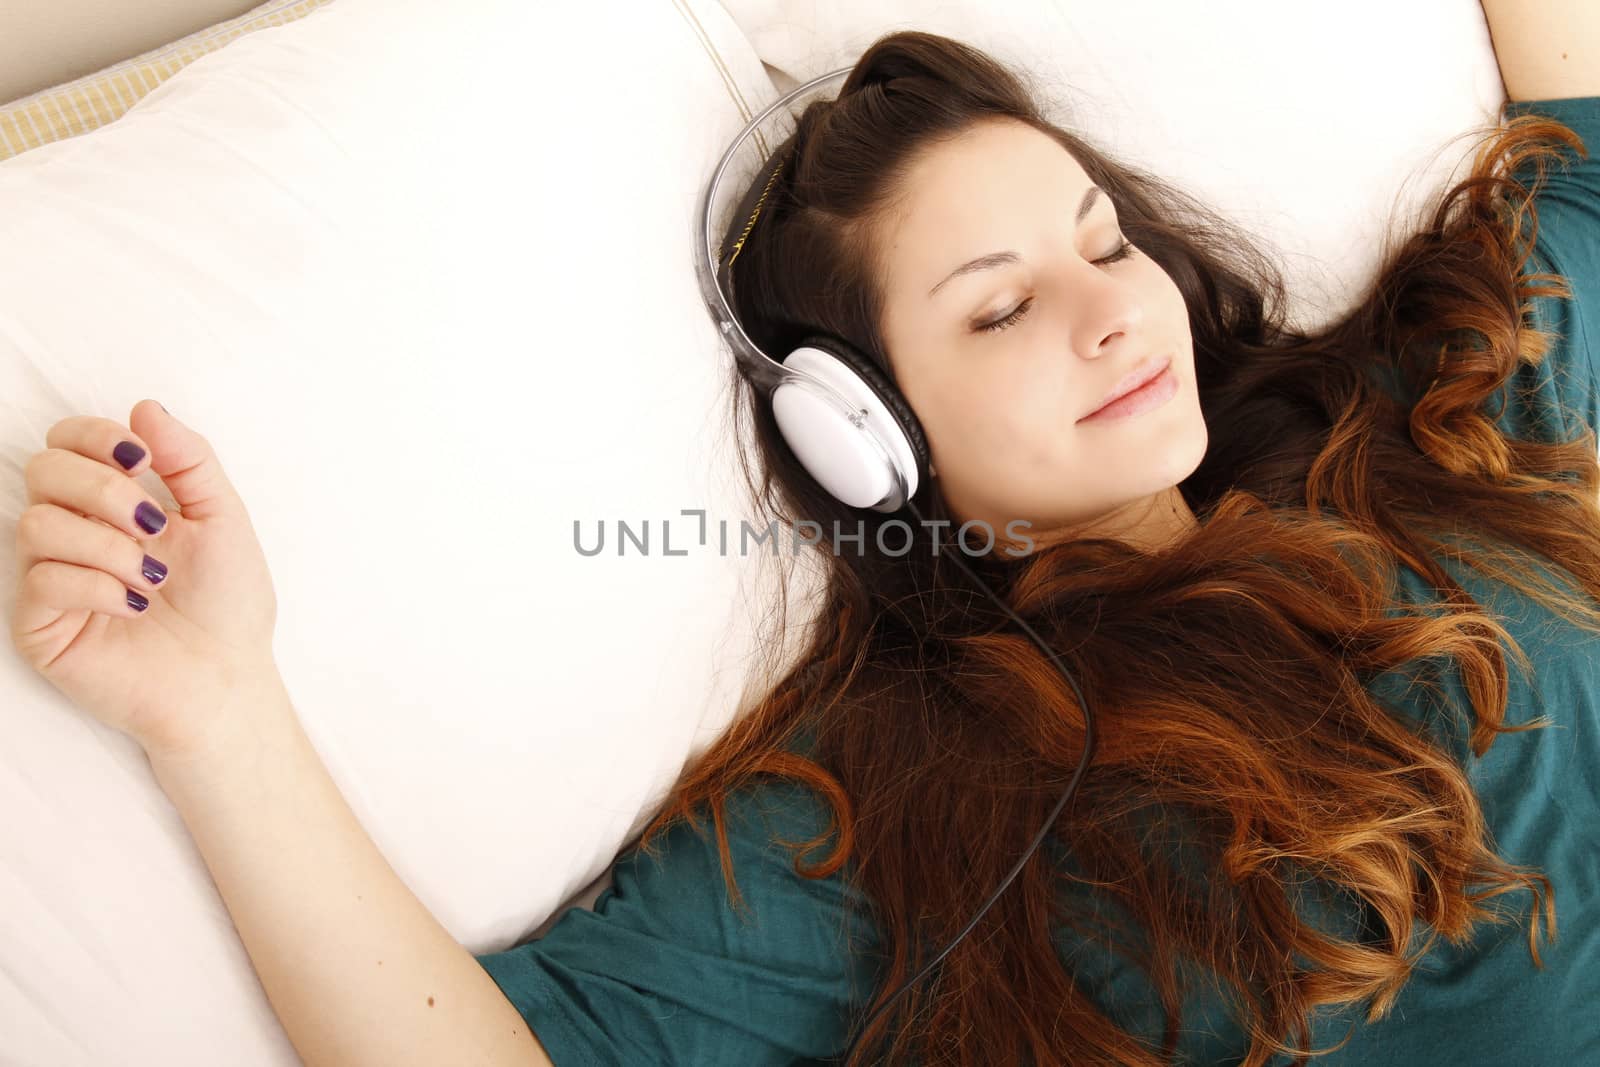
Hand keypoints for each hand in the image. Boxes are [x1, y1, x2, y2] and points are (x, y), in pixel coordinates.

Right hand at [9, 399, 280, 758]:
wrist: (227, 679)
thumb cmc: (229, 604)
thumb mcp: (223, 517)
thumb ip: (189, 460)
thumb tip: (145, 408)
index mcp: (114, 502)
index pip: (68, 442)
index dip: (95, 436)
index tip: (143, 459)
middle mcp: (75, 532)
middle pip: (42, 470)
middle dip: (103, 489)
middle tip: (154, 525)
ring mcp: (51, 577)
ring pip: (35, 524)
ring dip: (106, 545)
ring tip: (153, 577)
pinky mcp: (39, 624)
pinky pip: (42, 580)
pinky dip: (97, 586)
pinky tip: (134, 606)